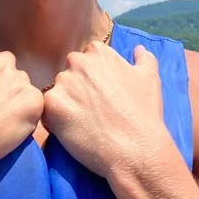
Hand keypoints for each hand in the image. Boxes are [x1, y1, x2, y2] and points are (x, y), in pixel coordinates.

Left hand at [41, 42, 170, 179]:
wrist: (134, 149)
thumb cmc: (143, 113)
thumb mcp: (150, 79)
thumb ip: (143, 58)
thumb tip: (139, 49)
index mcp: (98, 52)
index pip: (87, 59)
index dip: (94, 78)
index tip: (104, 94)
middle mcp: (77, 62)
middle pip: (70, 74)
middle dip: (77, 89)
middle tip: (93, 110)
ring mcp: (62, 84)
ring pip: (58, 92)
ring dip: (66, 105)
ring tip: (84, 123)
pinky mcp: (51, 106)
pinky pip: (47, 112)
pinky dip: (56, 122)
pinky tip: (74, 132)